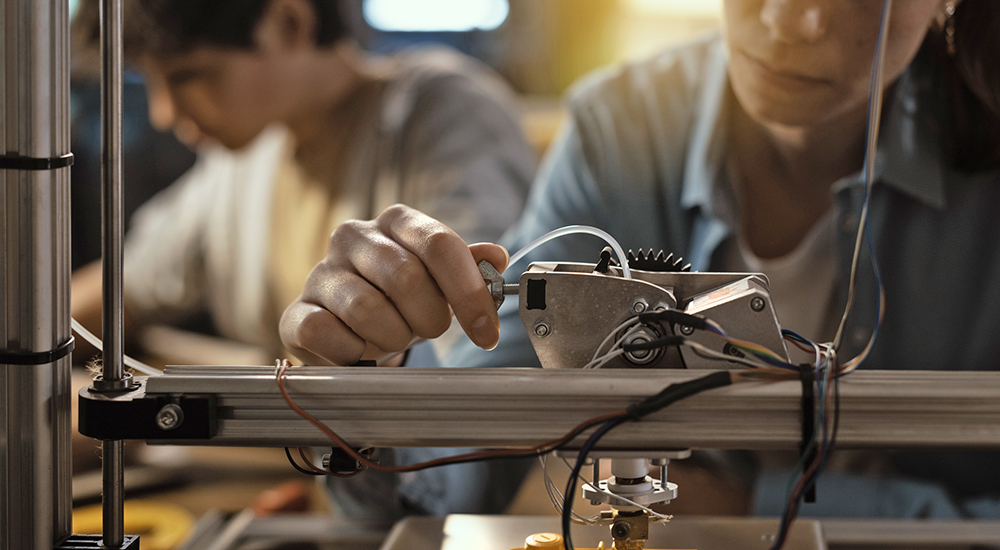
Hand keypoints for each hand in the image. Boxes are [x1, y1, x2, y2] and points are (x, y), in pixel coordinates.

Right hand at [279, 204, 507, 364]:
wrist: (349, 327)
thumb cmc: (400, 300)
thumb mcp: (440, 282)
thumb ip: (470, 268)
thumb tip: (496, 257)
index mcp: (396, 222)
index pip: (440, 244)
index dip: (469, 293)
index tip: (486, 333)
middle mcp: (354, 236)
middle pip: (406, 277)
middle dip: (430, 318)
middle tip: (431, 329)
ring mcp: (321, 272)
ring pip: (367, 309)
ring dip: (393, 336)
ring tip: (393, 337)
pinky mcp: (296, 312)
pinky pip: (327, 334)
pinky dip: (353, 352)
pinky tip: (359, 350)